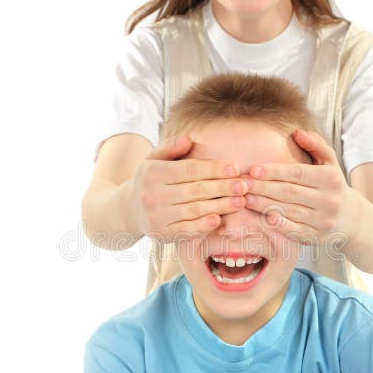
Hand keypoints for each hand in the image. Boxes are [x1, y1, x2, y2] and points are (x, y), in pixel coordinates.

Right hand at [129, 136, 249, 241]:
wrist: (129, 210)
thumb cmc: (151, 181)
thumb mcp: (154, 159)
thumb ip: (171, 147)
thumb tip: (189, 139)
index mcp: (152, 172)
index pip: (189, 169)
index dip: (214, 169)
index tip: (235, 169)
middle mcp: (152, 195)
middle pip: (195, 190)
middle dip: (223, 188)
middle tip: (244, 186)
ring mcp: (156, 216)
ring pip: (195, 210)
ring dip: (221, 206)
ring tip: (240, 201)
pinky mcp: (161, 234)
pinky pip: (187, 229)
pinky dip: (204, 225)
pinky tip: (219, 219)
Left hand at [243, 130, 357, 248]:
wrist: (351, 218)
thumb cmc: (332, 185)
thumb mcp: (330, 163)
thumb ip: (315, 145)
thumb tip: (298, 133)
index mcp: (330, 178)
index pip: (297, 173)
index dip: (274, 171)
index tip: (253, 169)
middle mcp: (328, 200)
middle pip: (290, 192)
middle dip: (264, 188)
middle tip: (242, 184)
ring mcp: (322, 220)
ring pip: (290, 211)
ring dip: (265, 205)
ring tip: (245, 199)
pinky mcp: (316, 237)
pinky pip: (295, 231)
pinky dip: (280, 225)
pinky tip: (265, 218)